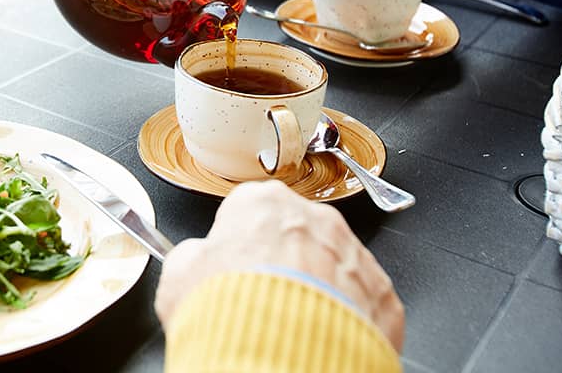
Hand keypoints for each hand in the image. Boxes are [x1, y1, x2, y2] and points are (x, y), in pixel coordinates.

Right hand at [154, 179, 404, 351]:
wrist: (279, 359)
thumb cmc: (229, 312)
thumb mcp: (179, 276)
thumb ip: (191, 255)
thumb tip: (194, 258)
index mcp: (262, 203)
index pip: (250, 210)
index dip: (240, 243)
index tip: (236, 266)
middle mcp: (314, 218)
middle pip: (297, 233)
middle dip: (284, 261)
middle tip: (263, 298)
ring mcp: (353, 254)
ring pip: (334, 264)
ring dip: (318, 287)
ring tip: (293, 323)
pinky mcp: (382, 293)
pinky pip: (363, 298)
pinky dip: (348, 316)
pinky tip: (322, 335)